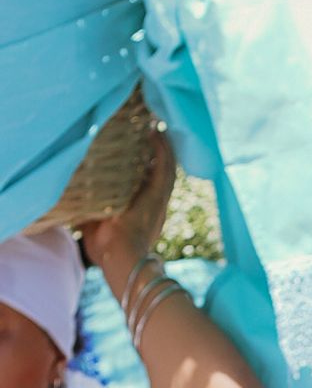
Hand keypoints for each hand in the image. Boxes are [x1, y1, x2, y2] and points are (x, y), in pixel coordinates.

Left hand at [80, 129, 175, 276]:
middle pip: (160, 173)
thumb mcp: (93, 224)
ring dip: (163, 148)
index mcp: (142, 214)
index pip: (147, 184)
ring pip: (167, 168)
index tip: (138, 149)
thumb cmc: (105, 250)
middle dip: (157, 153)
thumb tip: (69, 199)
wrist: (121, 260)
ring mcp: (158, 201)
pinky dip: (163, 151)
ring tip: (155, 127)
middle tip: (150, 131)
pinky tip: (157, 133)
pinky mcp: (158, 197)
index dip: (145, 167)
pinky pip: (165, 168)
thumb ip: (87, 210)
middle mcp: (155, 206)